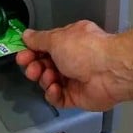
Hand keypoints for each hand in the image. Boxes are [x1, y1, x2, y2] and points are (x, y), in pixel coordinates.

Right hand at [15, 20, 132, 110]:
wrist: (110, 72)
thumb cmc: (88, 50)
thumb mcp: (57, 39)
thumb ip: (39, 39)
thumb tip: (27, 35)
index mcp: (70, 40)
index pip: (46, 46)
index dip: (32, 51)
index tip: (22, 55)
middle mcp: (73, 58)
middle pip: (45, 65)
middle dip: (35, 66)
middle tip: (32, 68)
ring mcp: (75, 78)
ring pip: (49, 81)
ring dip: (45, 79)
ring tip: (49, 76)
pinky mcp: (77, 97)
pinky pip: (58, 98)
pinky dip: (53, 94)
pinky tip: (55, 89)